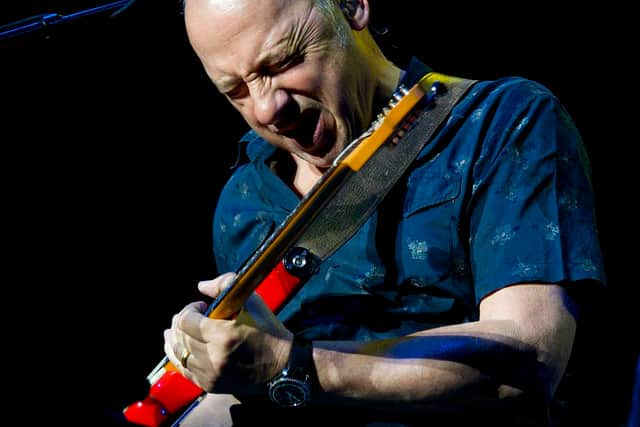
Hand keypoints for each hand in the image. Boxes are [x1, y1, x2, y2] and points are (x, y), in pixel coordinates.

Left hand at [164, 272, 293, 394]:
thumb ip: (225, 285)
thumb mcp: (252, 301)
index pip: (186, 321)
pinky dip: (178, 357)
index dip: (189, 310)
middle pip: (180, 337)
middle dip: (180, 323)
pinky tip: (178, 349)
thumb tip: (201, 286)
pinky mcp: (210, 384)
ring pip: (179, 354)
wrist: (281, 366)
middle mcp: (213, 356)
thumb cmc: (268, 332)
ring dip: (175, 339)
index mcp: (223, 335)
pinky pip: (184, 370)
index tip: (201, 306)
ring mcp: (210, 373)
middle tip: (190, 316)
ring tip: (177, 331)